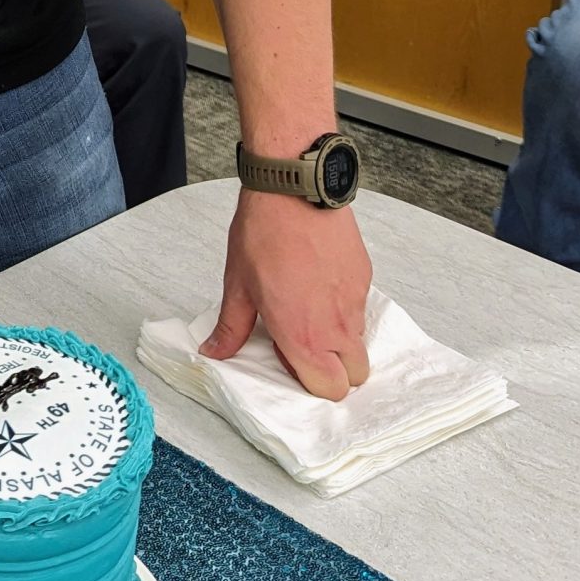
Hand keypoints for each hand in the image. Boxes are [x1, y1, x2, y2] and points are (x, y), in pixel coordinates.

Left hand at [201, 188, 371, 399]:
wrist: (293, 191)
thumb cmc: (263, 235)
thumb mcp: (238, 286)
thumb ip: (231, 328)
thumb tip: (214, 352)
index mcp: (303, 336)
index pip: (329, 390)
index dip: (310, 381)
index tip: (289, 357)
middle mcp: (336, 325)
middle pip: (356, 375)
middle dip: (336, 368)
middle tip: (305, 340)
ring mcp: (355, 301)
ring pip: (359, 339)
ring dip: (340, 335)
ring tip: (308, 303)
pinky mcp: (365, 277)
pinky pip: (360, 306)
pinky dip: (344, 304)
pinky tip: (319, 279)